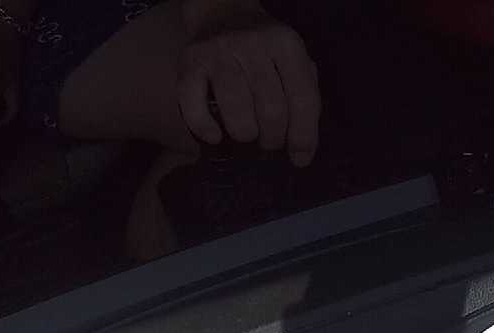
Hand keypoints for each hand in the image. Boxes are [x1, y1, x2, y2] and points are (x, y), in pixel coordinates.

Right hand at [178, 0, 321, 165]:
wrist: (222, 14)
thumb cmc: (263, 50)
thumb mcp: (292, 61)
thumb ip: (304, 98)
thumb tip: (301, 153)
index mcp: (286, 44)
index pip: (303, 98)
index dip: (303, 136)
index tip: (298, 158)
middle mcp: (253, 44)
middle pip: (270, 108)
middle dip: (272, 138)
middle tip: (268, 142)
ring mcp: (218, 52)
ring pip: (236, 109)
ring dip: (245, 134)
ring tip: (247, 135)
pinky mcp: (189, 64)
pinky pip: (194, 105)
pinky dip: (205, 128)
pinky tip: (215, 136)